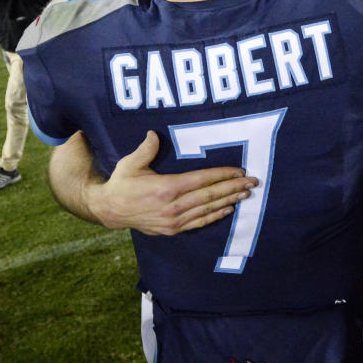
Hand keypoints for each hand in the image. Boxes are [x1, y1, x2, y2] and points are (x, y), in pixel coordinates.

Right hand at [93, 131, 257, 234]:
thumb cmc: (122, 183)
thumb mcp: (131, 163)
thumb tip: (154, 133)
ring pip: (207, 210)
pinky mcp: (172, 229)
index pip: (200, 180)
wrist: (110, 210)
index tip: (238, 171)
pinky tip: (228, 209)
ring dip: (228, 201)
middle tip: (252, 182)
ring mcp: (173, 220)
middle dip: (233, 188)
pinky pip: (198, 222)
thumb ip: (146, 149)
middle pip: (209, 195)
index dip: (221, 175)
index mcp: (166, 188)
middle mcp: (172, 207)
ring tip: (245, 194)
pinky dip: (215, 216)